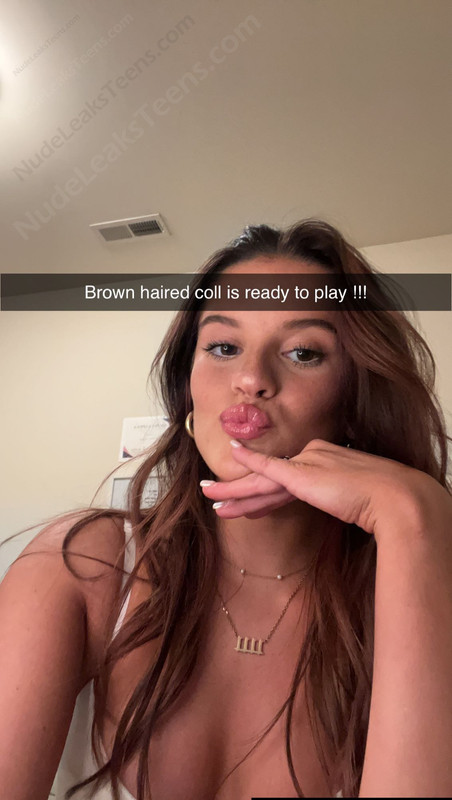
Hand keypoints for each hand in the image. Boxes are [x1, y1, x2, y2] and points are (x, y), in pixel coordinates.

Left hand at [201, 439, 450, 539]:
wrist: (394, 496)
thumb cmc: (383, 502)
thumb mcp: (355, 500)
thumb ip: (339, 497)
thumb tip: (336, 504)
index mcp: (322, 463)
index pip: (285, 481)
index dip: (264, 495)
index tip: (249, 506)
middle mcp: (310, 459)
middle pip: (267, 479)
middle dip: (239, 491)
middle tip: (211, 493)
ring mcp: (305, 465)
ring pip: (260, 480)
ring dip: (232, 491)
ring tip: (209, 496)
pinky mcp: (301, 474)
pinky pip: (267, 469)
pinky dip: (248, 464)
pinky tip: (230, 459)